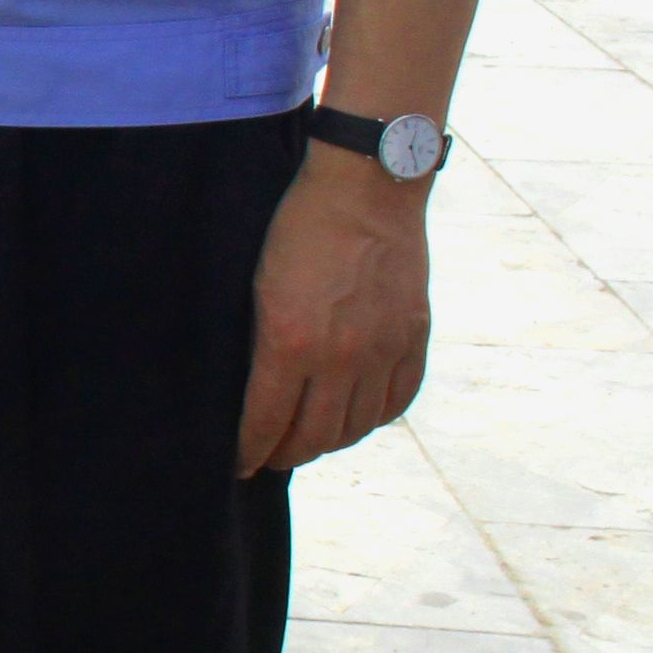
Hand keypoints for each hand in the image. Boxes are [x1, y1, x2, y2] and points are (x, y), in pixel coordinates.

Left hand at [237, 150, 430, 475]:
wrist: (366, 188)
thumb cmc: (298, 229)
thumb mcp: (257, 286)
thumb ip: (261, 344)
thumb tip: (255, 391)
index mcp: (290, 343)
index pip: (266, 422)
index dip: (249, 450)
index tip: (238, 464)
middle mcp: (341, 356)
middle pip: (314, 436)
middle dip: (285, 454)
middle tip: (269, 457)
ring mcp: (383, 350)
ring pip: (357, 426)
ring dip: (328, 441)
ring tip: (308, 441)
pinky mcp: (414, 338)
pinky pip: (397, 400)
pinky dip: (373, 418)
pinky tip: (355, 417)